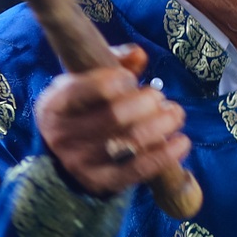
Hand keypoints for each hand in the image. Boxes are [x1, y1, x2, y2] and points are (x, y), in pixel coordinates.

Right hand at [34, 45, 189, 196]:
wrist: (65, 158)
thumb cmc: (84, 110)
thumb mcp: (87, 83)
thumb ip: (113, 63)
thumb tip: (138, 54)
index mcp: (54, 105)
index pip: (83, 89)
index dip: (115, 81)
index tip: (132, 80)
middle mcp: (63, 136)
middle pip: (114, 116)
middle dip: (146, 103)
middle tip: (160, 98)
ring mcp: (81, 162)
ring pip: (130, 142)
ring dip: (161, 125)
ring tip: (175, 114)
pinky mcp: (102, 182)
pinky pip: (139, 169)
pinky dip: (166, 154)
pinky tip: (182, 141)